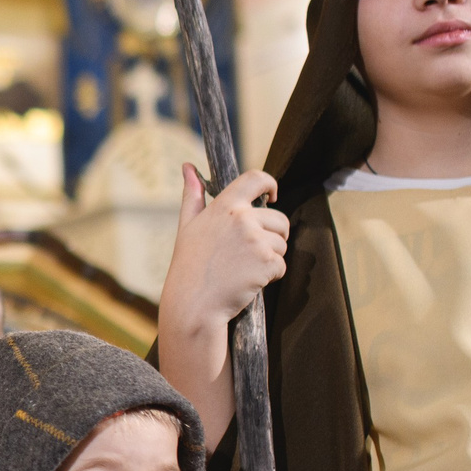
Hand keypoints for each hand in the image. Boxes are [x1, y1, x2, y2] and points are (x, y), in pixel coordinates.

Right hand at [157, 168, 285, 438]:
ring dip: (270, 257)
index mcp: (225, 206)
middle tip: (252, 253)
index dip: (270, 184)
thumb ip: (193, 195)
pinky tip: (248, 281)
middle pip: (279, 219)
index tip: (273, 195)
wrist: (193, 304)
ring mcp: (257, 241)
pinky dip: (270, 275)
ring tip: (244, 269)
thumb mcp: (188, 226)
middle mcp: (243, 219)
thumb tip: (188, 167)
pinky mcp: (268, 263)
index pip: (256, 179)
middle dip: (273, 235)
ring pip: (282, 244)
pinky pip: (281, 265)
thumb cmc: (189, 265)